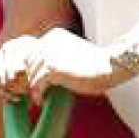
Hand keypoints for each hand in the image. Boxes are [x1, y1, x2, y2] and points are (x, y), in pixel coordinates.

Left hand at [0, 29, 125, 97]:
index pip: (32, 53)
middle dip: (28, 80)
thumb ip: (55, 58)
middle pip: (27, 63)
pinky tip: (42, 101)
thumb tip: (38, 74)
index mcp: (53, 36)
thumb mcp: (70, 54)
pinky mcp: (52, 67)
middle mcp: (49, 41)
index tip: (34, 84)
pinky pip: (36, 84)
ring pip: (30, 75)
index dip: (31, 70)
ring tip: (38, 99)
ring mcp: (49, 53)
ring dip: (32, 89)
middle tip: (33, 94)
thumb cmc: (95, 65)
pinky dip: (37, 95)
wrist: (111, 66)